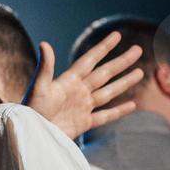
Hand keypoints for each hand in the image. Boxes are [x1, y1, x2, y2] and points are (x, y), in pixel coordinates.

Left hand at [26, 31, 141, 138]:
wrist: (30, 134)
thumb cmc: (31, 110)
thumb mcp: (38, 87)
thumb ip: (45, 67)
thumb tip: (44, 43)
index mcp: (68, 81)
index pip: (90, 60)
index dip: (103, 48)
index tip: (117, 35)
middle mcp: (78, 91)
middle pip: (104, 73)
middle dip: (121, 62)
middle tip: (138, 49)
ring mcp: (81, 107)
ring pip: (108, 92)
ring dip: (124, 82)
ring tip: (140, 72)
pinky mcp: (83, 123)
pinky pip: (105, 116)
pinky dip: (119, 111)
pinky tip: (132, 105)